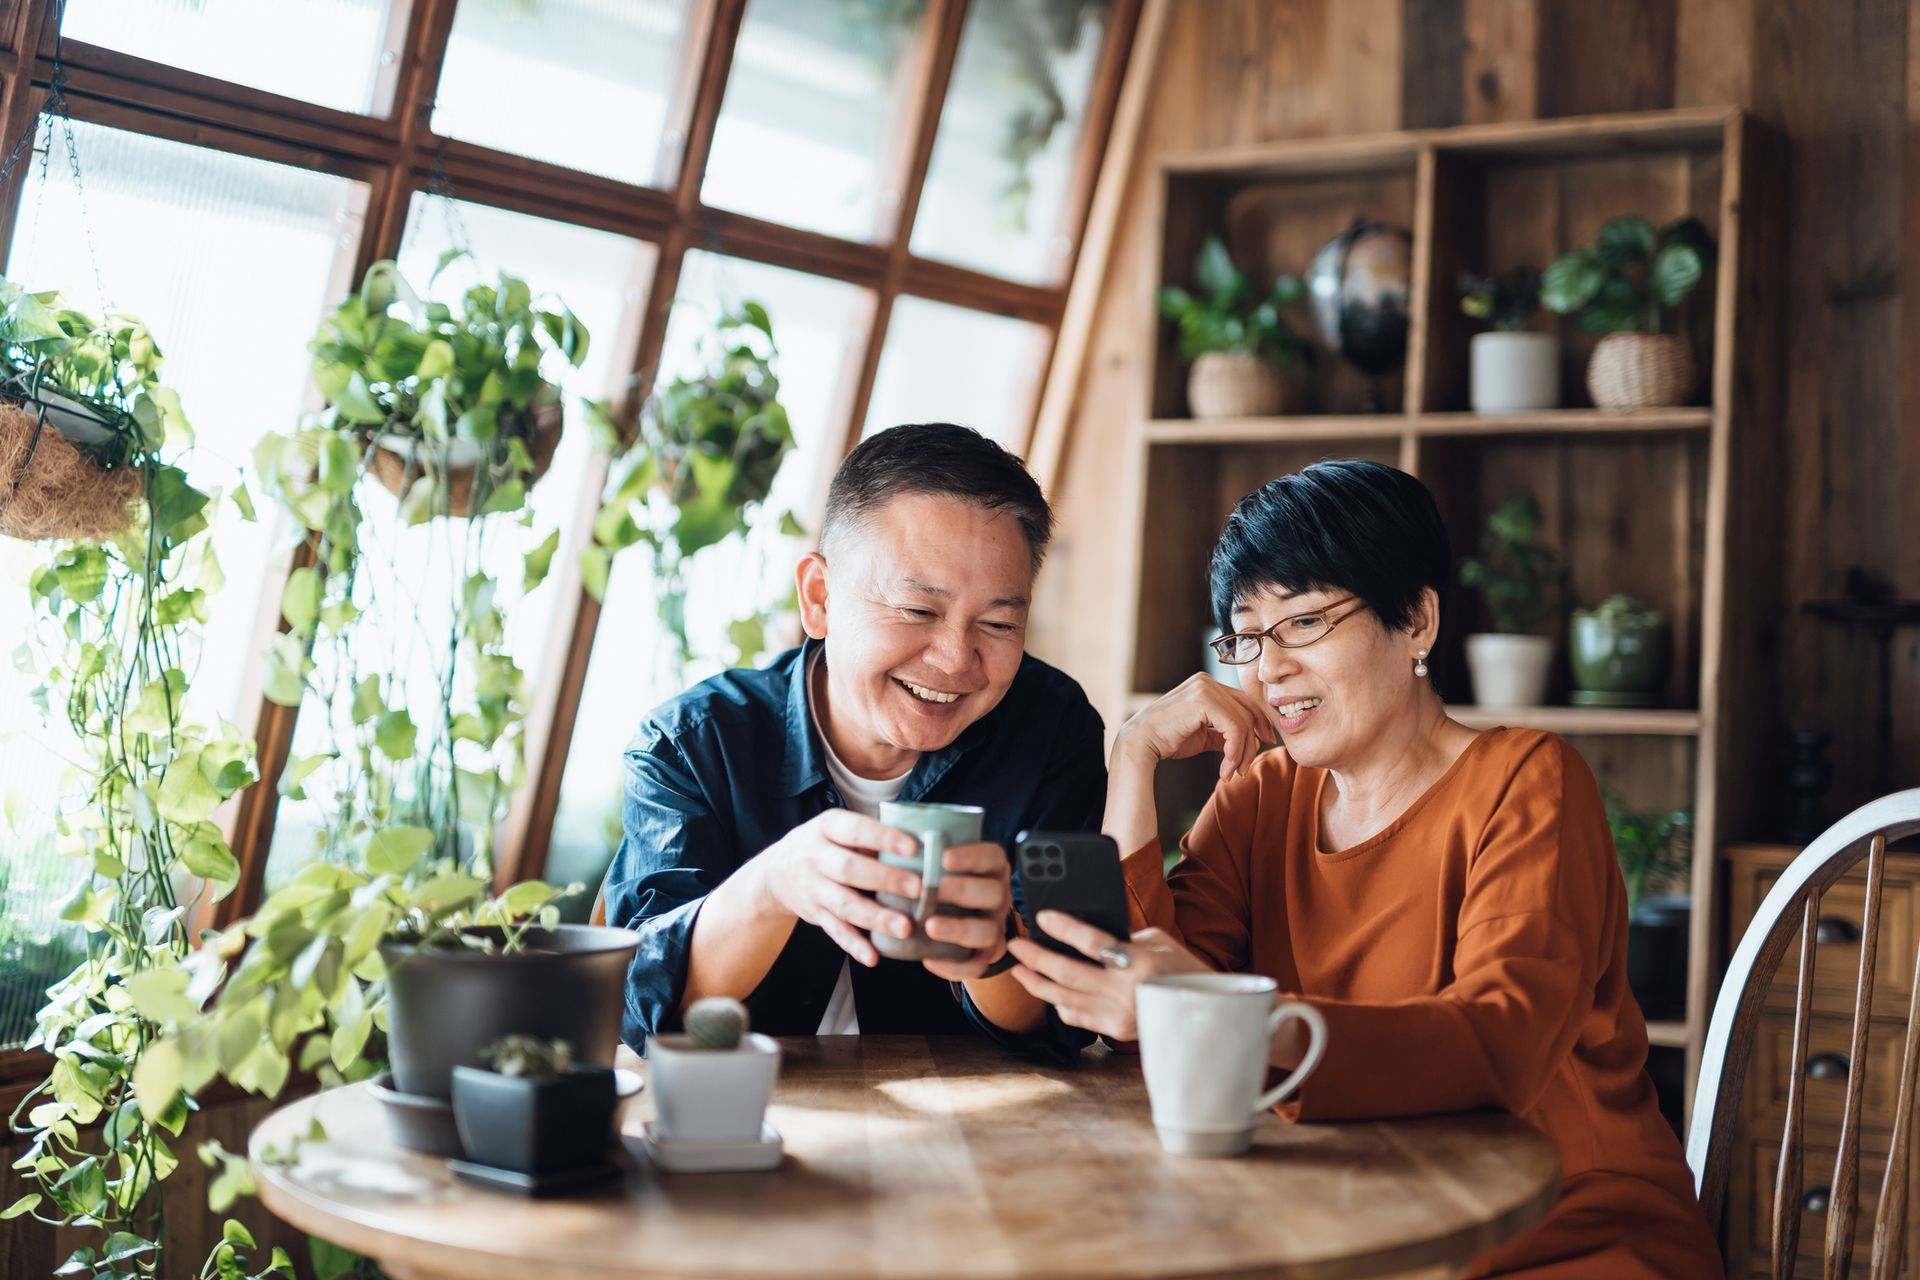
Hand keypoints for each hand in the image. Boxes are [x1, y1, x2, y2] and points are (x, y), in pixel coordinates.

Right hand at [750, 810, 926, 966]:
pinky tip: (873, 956)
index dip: (883, 838)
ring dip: (876, 918)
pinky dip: (854, 945)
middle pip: (850, 869)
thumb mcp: (837, 828)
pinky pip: (835, 932)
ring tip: (904, 927)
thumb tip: (921, 846)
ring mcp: (814, 889)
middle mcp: (816, 858)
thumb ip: (870, 836)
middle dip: (885, 879)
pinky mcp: (815, 915)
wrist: (775, 873)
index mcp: (827, 828)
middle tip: (918, 888)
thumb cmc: (823, 845)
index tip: (913, 847)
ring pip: (845, 905)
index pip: (856, 830)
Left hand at [919, 841, 1013, 981]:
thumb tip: (892, 840)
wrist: (965, 919)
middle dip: (962, 890)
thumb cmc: (947, 883)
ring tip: (929, 926)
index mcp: (991, 869)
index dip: (971, 856)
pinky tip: (929, 960)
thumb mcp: (945, 864)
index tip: (944, 857)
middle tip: (932, 890)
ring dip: (958, 928)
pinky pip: (977, 964)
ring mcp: (995, 926)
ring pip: (988, 930)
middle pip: (994, 893)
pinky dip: (954, 966)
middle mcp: (999, 896)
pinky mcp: (986, 954)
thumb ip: (930, 854)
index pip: (992, 857)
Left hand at [1006, 911, 1209, 1039]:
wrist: (1203, 1010)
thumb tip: (1084, 932)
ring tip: (1019, 968)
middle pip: (1068, 972)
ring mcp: (1118, 1014)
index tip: (1042, 917)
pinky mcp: (1115, 1030)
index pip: (1093, 942)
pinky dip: (1057, 1003)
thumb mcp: (1158, 941)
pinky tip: (1046, 990)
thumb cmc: (1181, 967)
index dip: (1064, 928)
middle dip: (1036, 957)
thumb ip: (1123, 935)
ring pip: (1064, 998)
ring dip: (1036, 982)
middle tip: (1015, 944)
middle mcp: (1126, 991)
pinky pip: (1076, 1016)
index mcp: (1140, 962)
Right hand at [1113, 672, 1274, 781]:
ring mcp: (1205, 688)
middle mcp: (1207, 681)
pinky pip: (1233, 727)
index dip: (1259, 723)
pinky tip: (1226, 767)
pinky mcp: (1204, 701)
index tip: (1265, 743)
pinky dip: (1234, 750)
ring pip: (1242, 722)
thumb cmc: (1168, 740)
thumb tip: (1250, 741)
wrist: (1141, 743)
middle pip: (1247, 711)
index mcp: (1206, 685)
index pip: (1244, 702)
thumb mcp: (1203, 735)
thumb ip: (1223, 733)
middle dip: (1251, 743)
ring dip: (1241, 753)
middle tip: (1244, 769)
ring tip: (1232, 772)